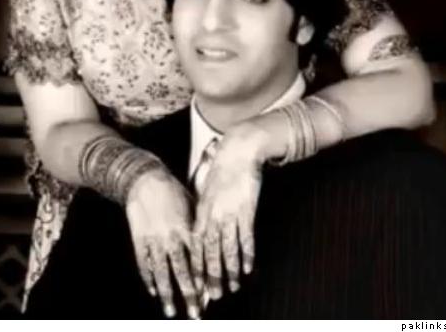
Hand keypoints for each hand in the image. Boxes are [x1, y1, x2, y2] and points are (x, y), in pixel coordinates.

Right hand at [125, 167, 200, 318]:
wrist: (145, 179)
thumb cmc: (173, 190)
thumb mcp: (192, 204)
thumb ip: (199, 226)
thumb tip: (211, 244)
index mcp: (186, 227)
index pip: (197, 258)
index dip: (203, 277)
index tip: (210, 294)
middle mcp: (170, 236)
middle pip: (181, 270)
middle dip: (189, 294)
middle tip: (196, 313)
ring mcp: (153, 239)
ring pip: (161, 271)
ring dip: (167, 293)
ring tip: (170, 311)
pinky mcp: (138, 238)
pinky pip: (143, 262)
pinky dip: (148, 278)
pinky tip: (154, 290)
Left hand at [192, 123, 264, 299]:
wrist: (238, 151)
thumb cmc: (222, 169)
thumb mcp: (206, 190)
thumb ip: (203, 211)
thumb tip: (200, 232)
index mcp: (201, 210)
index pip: (197, 245)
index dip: (197, 266)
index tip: (197, 283)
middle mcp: (213, 214)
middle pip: (211, 251)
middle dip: (212, 276)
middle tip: (213, 295)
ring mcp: (230, 213)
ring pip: (228, 248)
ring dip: (230, 270)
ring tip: (233, 287)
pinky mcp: (246, 209)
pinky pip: (245, 236)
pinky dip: (246, 253)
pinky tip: (248, 267)